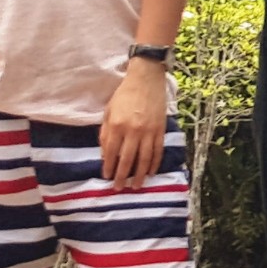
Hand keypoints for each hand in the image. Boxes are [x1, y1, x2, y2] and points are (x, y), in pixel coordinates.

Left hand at [101, 61, 169, 184]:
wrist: (146, 79)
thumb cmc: (124, 95)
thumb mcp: (109, 111)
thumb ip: (106, 132)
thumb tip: (106, 153)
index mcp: (117, 125)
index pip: (111, 152)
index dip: (109, 167)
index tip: (107, 177)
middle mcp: (133, 130)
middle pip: (127, 159)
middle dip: (123, 176)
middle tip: (119, 188)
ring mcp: (149, 131)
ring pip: (144, 159)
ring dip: (140, 174)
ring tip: (136, 186)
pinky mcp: (160, 130)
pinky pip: (158, 151)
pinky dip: (154, 163)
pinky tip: (151, 172)